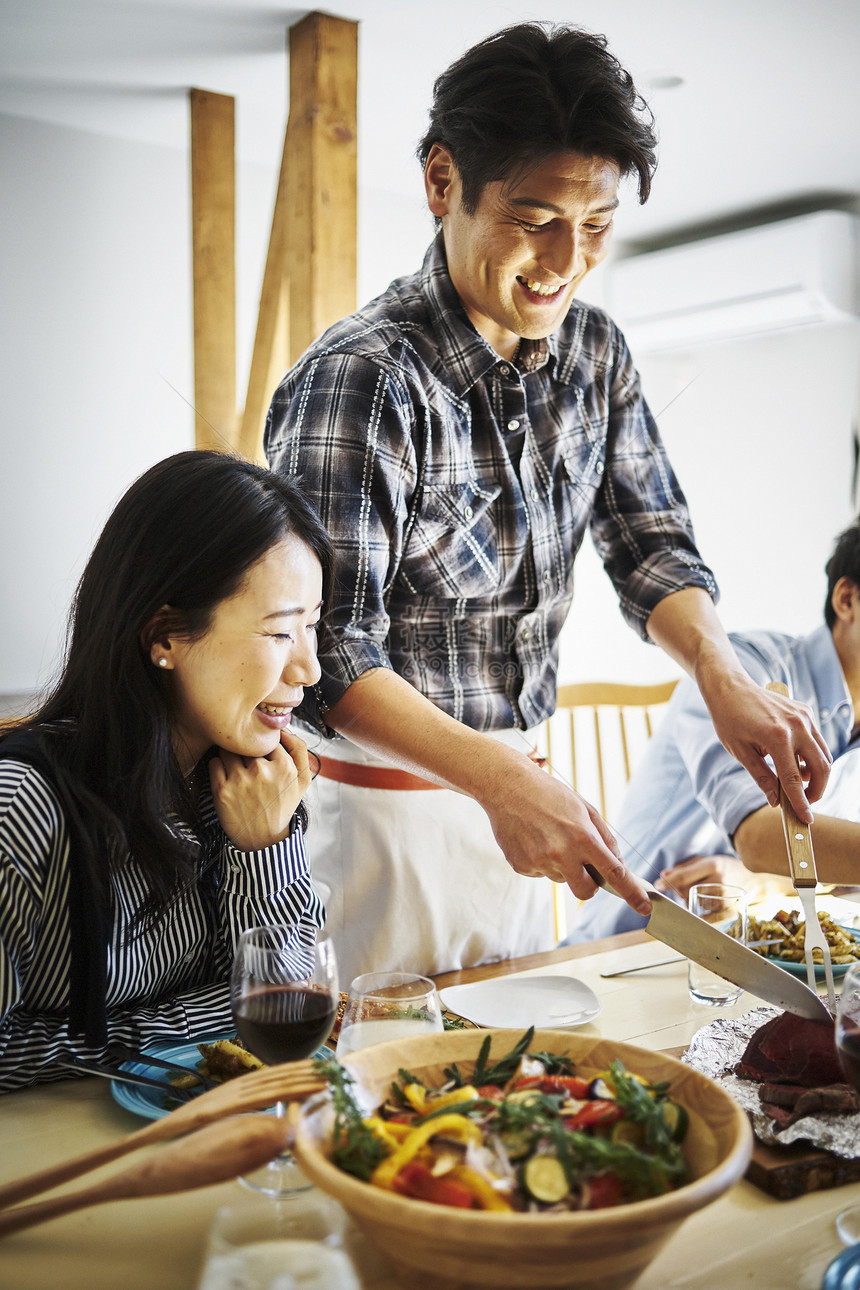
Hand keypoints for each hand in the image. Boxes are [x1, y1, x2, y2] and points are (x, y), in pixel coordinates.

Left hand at [208, 729, 312, 850]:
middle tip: (247, 763)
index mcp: (284, 767)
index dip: (264, 746)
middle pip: (248, 743)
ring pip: (229, 749)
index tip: (262, 756)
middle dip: (246, 750)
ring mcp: (240, 781)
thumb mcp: (302, 781)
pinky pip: (214, 762)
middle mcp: (262, 771)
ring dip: (230, 755)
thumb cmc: (283, 806)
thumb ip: (299, 750)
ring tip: (237, 769)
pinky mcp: (221, 790)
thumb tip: (283, 727)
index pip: (269, 738)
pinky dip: (218, 766)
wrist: (263, 840)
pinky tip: (227, 778)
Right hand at [482, 755, 650, 914]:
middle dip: (591, 886)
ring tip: (548, 835)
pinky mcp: (520, 866)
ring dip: (562, 865)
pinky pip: (541, 873)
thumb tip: (617, 865)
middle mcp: (561, 853)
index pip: (614, 873)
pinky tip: (533, 838)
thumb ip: (605, 839)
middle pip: (586, 892)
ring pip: (561, 878)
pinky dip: (542, 861)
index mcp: (582, 837)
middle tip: (585, 868)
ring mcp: (538, 862)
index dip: (632, 893)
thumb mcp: (585, 809)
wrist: (507, 786)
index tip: (645, 908)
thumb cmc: (550, 794)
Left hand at [654, 855, 750, 902]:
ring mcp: (723, 897)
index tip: (657, 885)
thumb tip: (664, 874)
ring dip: (688, 897)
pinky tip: (705, 898)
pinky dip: (698, 905)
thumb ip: (684, 867)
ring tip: (700, 889)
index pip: (685, 876)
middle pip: (686, 890)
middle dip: (678, 889)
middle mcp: (719, 881)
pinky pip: (702, 910)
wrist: (754, 880)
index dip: (669, 881)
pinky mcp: (726, 910)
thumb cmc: (726, 868)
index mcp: (713, 865)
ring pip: (693, 901)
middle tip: (682, 885)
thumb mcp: (706, 861)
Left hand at [701, 674, 830, 821]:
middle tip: (804, 803)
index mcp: (777, 737)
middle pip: (821, 768)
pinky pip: (816, 741)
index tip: (806, 820)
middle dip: (817, 790)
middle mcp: (797, 726)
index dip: (801, 802)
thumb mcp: (740, 752)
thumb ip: (762, 778)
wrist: (730, 687)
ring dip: (815, 773)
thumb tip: (776, 802)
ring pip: (824, 754)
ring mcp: (804, 717)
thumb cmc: (729, 719)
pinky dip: (811, 756)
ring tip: (795, 781)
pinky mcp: (806, 712)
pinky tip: (794, 761)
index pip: (794, 779)